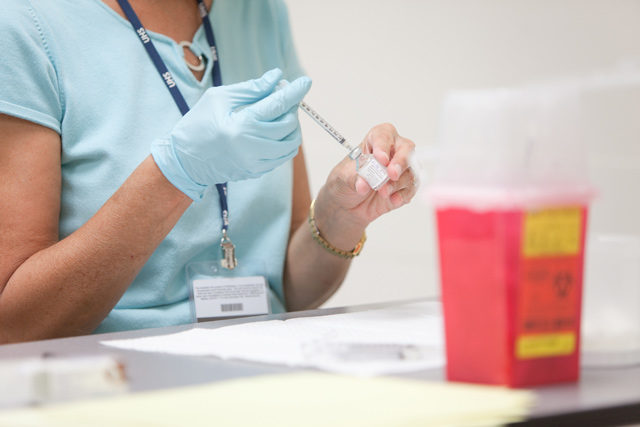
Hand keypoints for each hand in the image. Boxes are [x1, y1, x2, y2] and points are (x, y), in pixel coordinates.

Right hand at [151, 68, 311, 199]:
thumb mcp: (219, 98)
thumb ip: (250, 88)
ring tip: (281, 113)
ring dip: (292, 125)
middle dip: (292, 106)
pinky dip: (285, 141)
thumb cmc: (198, 123)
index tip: (306, 81)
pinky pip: (283, 156)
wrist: (185, 160)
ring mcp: (255, 162)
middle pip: (288, 124)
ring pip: (290, 143)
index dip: (295, 92)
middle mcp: (251, 146)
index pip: (277, 105)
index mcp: (241, 125)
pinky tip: (275, 131)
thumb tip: (276, 78)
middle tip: (283, 95)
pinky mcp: (256, 171)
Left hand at [316, 123, 416, 237]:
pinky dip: (402, 195)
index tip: (380, 159)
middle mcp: (392, 152)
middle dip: (400, 162)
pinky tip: (392, 200)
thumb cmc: (346, 182)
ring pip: (410, 171)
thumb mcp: (343, 177)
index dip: (383, 146)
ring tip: (383, 192)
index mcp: (375, 140)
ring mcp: (400, 170)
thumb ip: (355, 178)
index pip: (383, 135)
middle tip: (391, 174)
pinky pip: (411, 189)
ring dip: (397, 183)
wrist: (346, 204)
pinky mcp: (404, 187)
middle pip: (406, 149)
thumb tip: (363, 183)